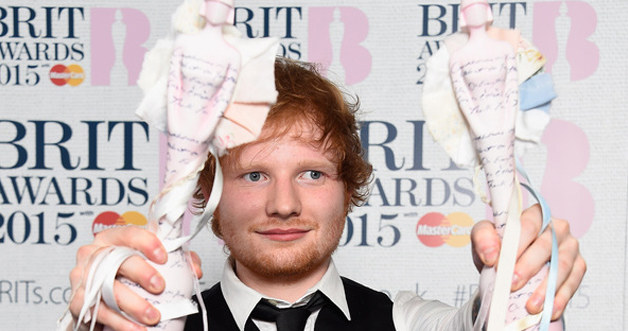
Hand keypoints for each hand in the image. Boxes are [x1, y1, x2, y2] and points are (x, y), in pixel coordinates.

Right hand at [68, 226, 203, 330]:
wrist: (105, 304)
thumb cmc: (129, 278)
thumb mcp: (153, 264)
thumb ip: (177, 261)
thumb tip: (194, 269)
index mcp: (112, 239)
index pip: (128, 233)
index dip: (147, 243)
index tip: (164, 257)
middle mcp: (93, 253)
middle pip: (118, 259)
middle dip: (142, 273)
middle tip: (160, 287)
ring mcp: (82, 276)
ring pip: (108, 287)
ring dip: (133, 304)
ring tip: (153, 316)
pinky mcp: (77, 300)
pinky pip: (99, 311)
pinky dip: (120, 322)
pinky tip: (136, 329)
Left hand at [470, 204, 585, 319]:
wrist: (508, 268)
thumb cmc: (499, 249)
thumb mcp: (483, 238)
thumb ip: (483, 238)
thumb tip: (492, 255)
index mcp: (535, 214)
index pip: (527, 225)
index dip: (515, 245)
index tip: (500, 263)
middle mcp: (557, 227)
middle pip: (545, 246)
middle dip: (527, 267)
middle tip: (512, 284)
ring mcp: (570, 246)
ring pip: (561, 266)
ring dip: (545, 288)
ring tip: (530, 305)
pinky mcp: (578, 266)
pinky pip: (572, 282)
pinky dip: (560, 298)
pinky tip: (549, 310)